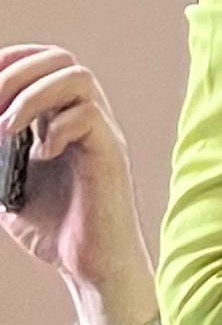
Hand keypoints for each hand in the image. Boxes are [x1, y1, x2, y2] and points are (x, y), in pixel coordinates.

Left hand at [0, 46, 153, 324]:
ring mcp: (100, 132)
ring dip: (33, 95)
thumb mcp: (5, 185)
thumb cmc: (54, 227)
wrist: (90, 266)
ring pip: (77, 77)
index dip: (10, 60)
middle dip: (15, 73)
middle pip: (59, 58)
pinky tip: (40, 156)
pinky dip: (55, 129)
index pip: (41, 61)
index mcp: (60, 116)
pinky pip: (88, 116)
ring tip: (8, 127)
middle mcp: (84, 116)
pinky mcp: (109, 154)